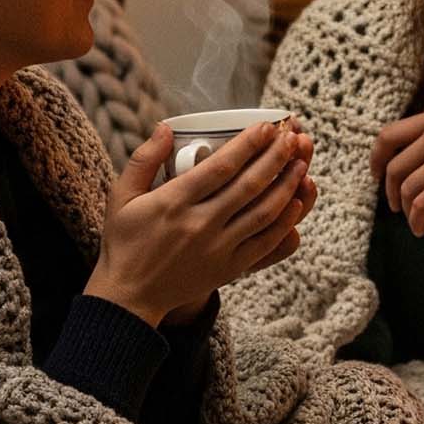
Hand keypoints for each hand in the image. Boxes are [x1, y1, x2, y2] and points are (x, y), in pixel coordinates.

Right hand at [85, 120, 317, 325]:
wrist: (129, 297)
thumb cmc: (125, 242)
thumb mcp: (122, 196)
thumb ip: (143, 159)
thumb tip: (166, 127)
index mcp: (173, 202)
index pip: (221, 166)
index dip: (248, 144)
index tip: (266, 127)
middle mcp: (199, 224)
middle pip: (248, 185)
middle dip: (275, 158)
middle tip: (292, 137)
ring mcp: (217, 248)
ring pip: (261, 212)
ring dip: (285, 186)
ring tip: (301, 164)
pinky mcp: (228, 268)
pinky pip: (263, 242)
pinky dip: (283, 222)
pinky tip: (295, 204)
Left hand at [370, 108, 423, 236]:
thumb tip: (404, 158)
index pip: (388, 135)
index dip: (376, 159)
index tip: (377, 176)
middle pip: (393, 166)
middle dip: (389, 191)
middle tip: (396, 205)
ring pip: (405, 188)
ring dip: (406, 210)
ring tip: (414, 219)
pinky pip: (421, 205)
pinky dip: (416, 221)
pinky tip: (422, 229)